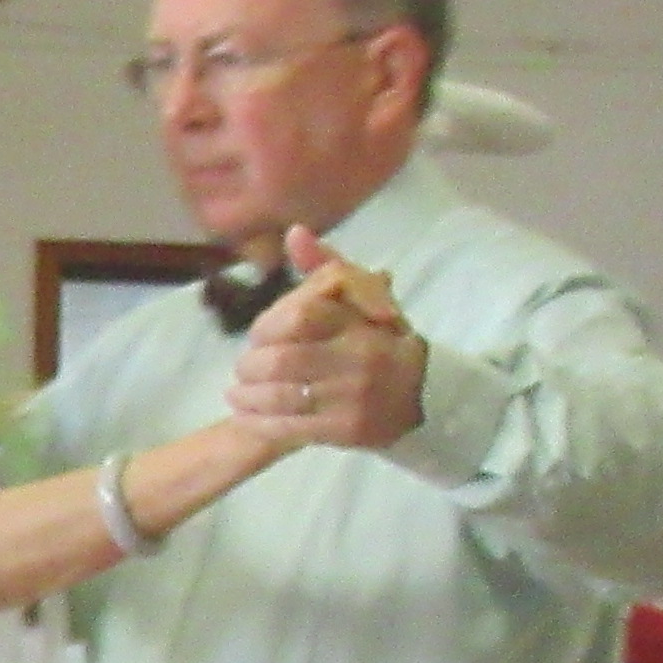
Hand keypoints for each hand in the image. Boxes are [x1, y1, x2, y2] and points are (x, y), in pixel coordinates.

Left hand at [226, 227, 423, 447]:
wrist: (424, 394)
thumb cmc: (380, 339)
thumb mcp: (360, 297)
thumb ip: (325, 266)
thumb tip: (294, 233)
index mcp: (360, 321)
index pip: (299, 316)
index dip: (266, 325)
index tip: (257, 334)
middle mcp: (359, 357)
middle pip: (280, 360)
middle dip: (250, 365)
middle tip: (243, 368)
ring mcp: (353, 397)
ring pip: (280, 396)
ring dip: (247, 396)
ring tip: (237, 393)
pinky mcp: (347, 430)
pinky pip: (289, 427)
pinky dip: (260, 422)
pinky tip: (248, 416)